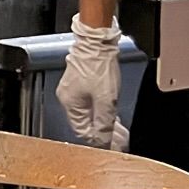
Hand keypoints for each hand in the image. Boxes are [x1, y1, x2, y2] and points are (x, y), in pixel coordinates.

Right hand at [57, 15, 128, 150]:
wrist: (97, 43)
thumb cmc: (98, 65)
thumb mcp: (106, 99)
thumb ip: (104, 122)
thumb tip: (103, 141)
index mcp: (70, 104)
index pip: (83, 131)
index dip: (99, 141)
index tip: (114, 146)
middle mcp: (69, 99)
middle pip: (86, 124)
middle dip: (103, 134)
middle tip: (119, 141)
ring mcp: (75, 91)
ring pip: (89, 115)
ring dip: (104, 124)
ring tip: (118, 131)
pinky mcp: (82, 84)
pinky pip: (91, 106)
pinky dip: (101, 113)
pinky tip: (111, 116)